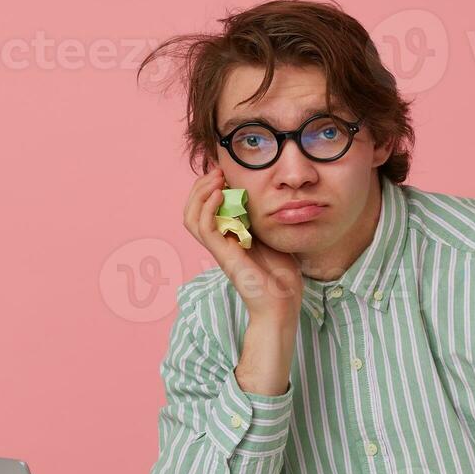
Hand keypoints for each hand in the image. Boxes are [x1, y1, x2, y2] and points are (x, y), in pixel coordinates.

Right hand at [183, 169, 302, 325]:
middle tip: (218, 170)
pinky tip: (221, 194)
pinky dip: (208, 208)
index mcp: (227, 236)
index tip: (224, 170)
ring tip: (216, 179)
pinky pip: (204, 228)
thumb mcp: (272, 237)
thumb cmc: (281, 275)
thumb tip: (265, 195)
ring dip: (200, 193)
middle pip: (192, 209)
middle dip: (201, 186)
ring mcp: (219, 249)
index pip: (204, 208)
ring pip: (191, 217)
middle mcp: (219, 242)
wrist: (283, 303)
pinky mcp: (223, 256)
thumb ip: (262, 219)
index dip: (208, 187)